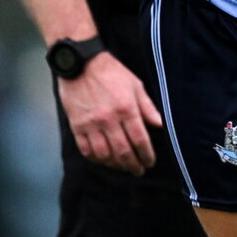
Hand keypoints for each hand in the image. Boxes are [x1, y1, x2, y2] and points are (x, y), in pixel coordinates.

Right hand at [58, 51, 163, 176]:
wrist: (82, 65)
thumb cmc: (112, 73)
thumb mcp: (136, 85)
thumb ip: (147, 107)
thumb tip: (160, 124)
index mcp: (126, 108)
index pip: (139, 139)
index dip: (146, 154)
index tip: (150, 162)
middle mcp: (109, 119)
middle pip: (123, 151)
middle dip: (133, 164)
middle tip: (139, 171)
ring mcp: (91, 125)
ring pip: (104, 155)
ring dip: (116, 165)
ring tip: (124, 167)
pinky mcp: (77, 127)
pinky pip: (86, 150)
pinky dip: (96, 159)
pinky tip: (104, 161)